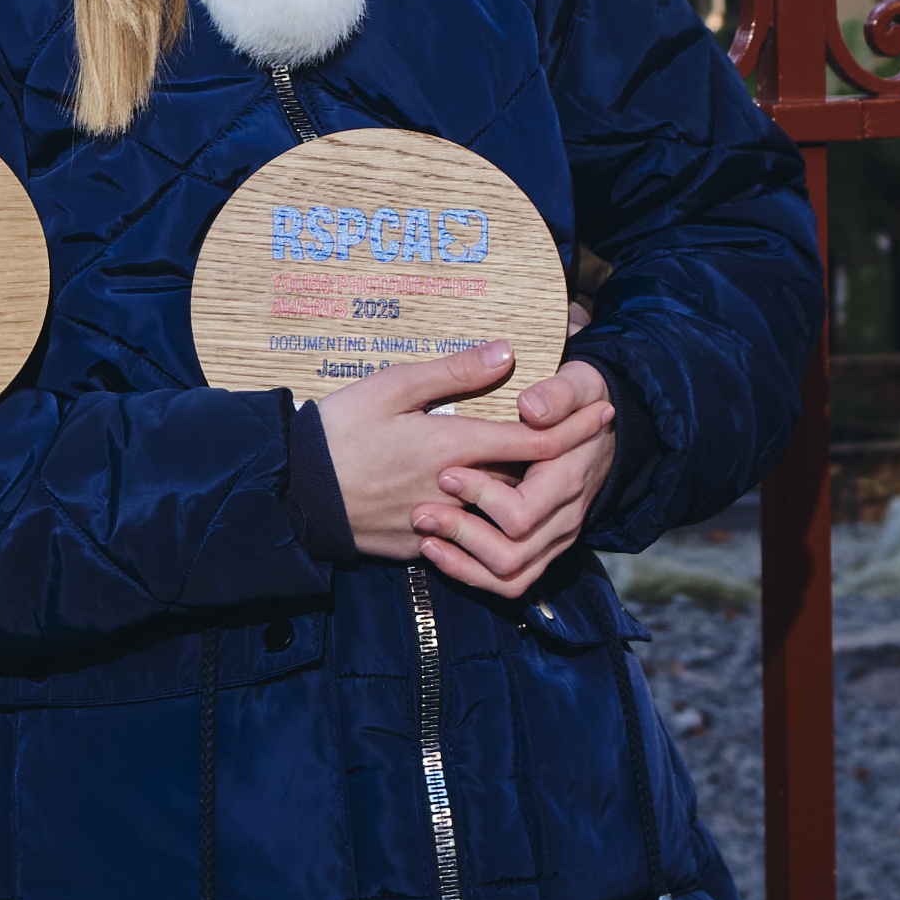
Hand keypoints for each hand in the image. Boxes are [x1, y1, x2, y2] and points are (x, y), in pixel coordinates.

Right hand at [316, 344, 610, 576]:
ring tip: (552, 471)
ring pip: (506, 512)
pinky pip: (472, 534)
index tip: (604, 411)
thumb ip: (453, 373)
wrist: (295, 494)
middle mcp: (459, 490)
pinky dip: (493, 517)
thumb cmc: (339, 431)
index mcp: (454, 447)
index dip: (575, 426)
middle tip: (591, 439)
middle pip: (531, 481)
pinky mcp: (422, 545)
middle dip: (566, 461)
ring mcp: (443, 523)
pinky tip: (496, 501)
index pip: (534, 439)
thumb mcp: (392, 386)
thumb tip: (507, 354)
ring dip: (534, 492)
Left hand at [423, 359, 617, 602]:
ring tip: (424, 534)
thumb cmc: (576, 401)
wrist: (597, 428)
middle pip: (513, 552)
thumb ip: (557, 393)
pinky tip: (435, 549)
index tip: (445, 474)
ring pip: (510, 577)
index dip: (481, 497)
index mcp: (567, 479)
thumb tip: (531, 409)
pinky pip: (508, 581)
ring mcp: (553, 539)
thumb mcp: (576, 382)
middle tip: (422, 510)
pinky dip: (469, 572)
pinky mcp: (539, 550)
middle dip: (463, 533)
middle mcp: (564, 518)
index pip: (523, 510)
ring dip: (462, 561)